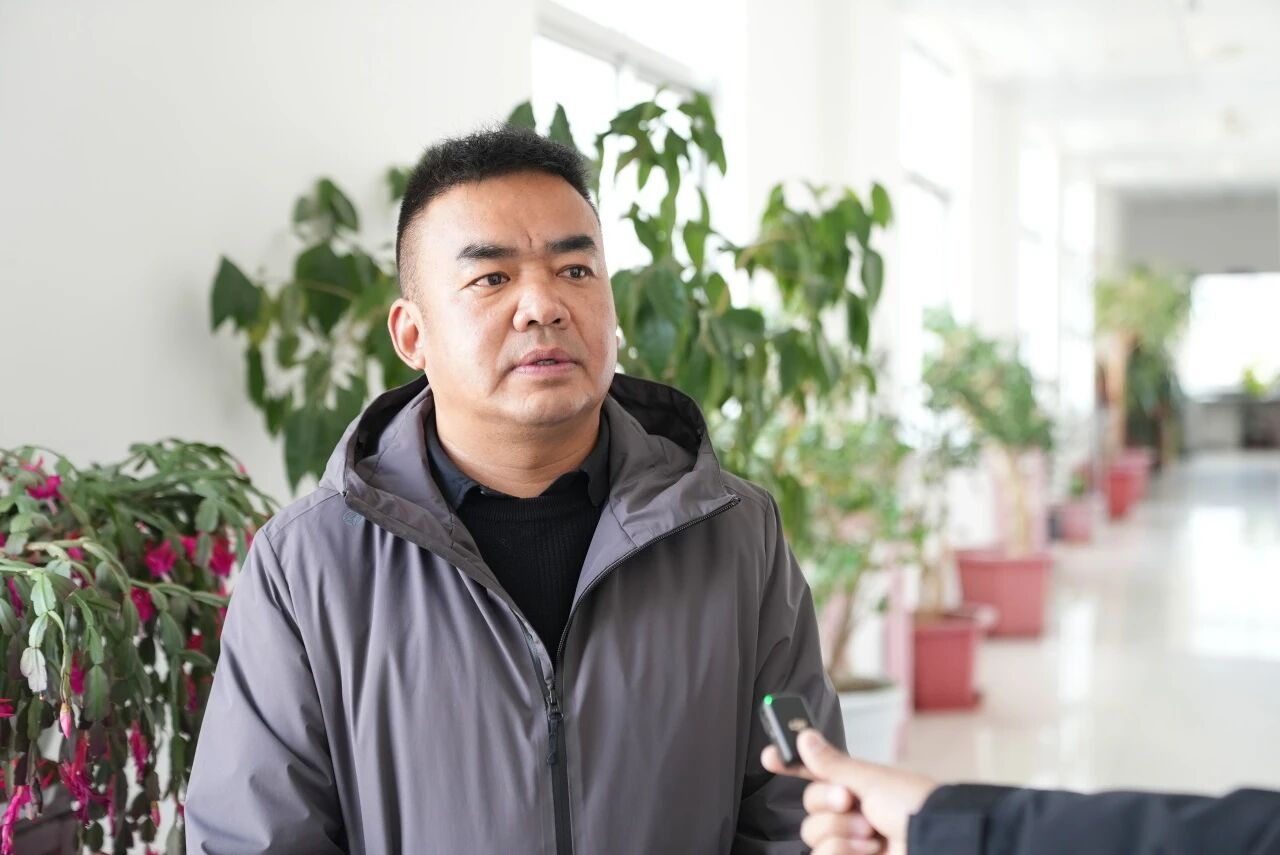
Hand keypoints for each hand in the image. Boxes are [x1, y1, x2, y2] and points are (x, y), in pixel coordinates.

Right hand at [762, 729, 937, 854]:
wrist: (938, 842)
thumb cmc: (915, 806)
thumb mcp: (871, 779)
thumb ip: (831, 764)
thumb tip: (804, 738)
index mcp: (855, 785)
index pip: (814, 772)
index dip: (790, 764)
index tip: (770, 757)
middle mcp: (850, 812)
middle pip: (809, 806)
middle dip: (827, 803)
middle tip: (851, 801)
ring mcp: (851, 841)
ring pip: (813, 834)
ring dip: (839, 831)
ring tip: (871, 833)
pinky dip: (842, 852)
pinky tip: (868, 851)